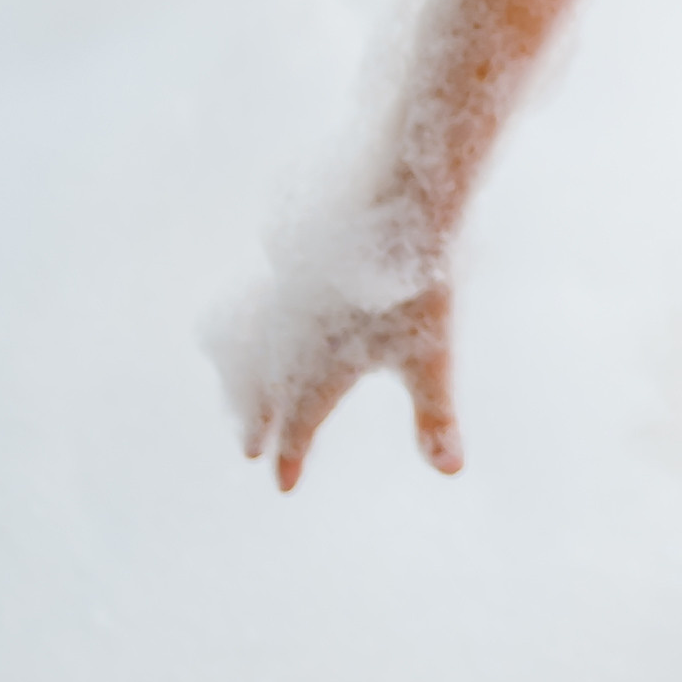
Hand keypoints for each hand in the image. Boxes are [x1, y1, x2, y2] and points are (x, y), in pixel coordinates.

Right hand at [222, 243, 462, 492]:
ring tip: (232, 393)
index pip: (300, 426)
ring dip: (239, 379)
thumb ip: (434, 415)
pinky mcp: (288, 257)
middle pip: (263, 392)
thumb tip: (450, 471)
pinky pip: (251, 299)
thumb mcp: (432, 355)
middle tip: (249, 448)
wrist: (396, 198)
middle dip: (256, 423)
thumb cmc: (417, 283)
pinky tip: (249, 315)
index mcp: (322, 370)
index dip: (292, 457)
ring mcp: (284, 294)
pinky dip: (242, 323)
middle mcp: (292, 337)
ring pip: (247, 348)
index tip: (283, 483)